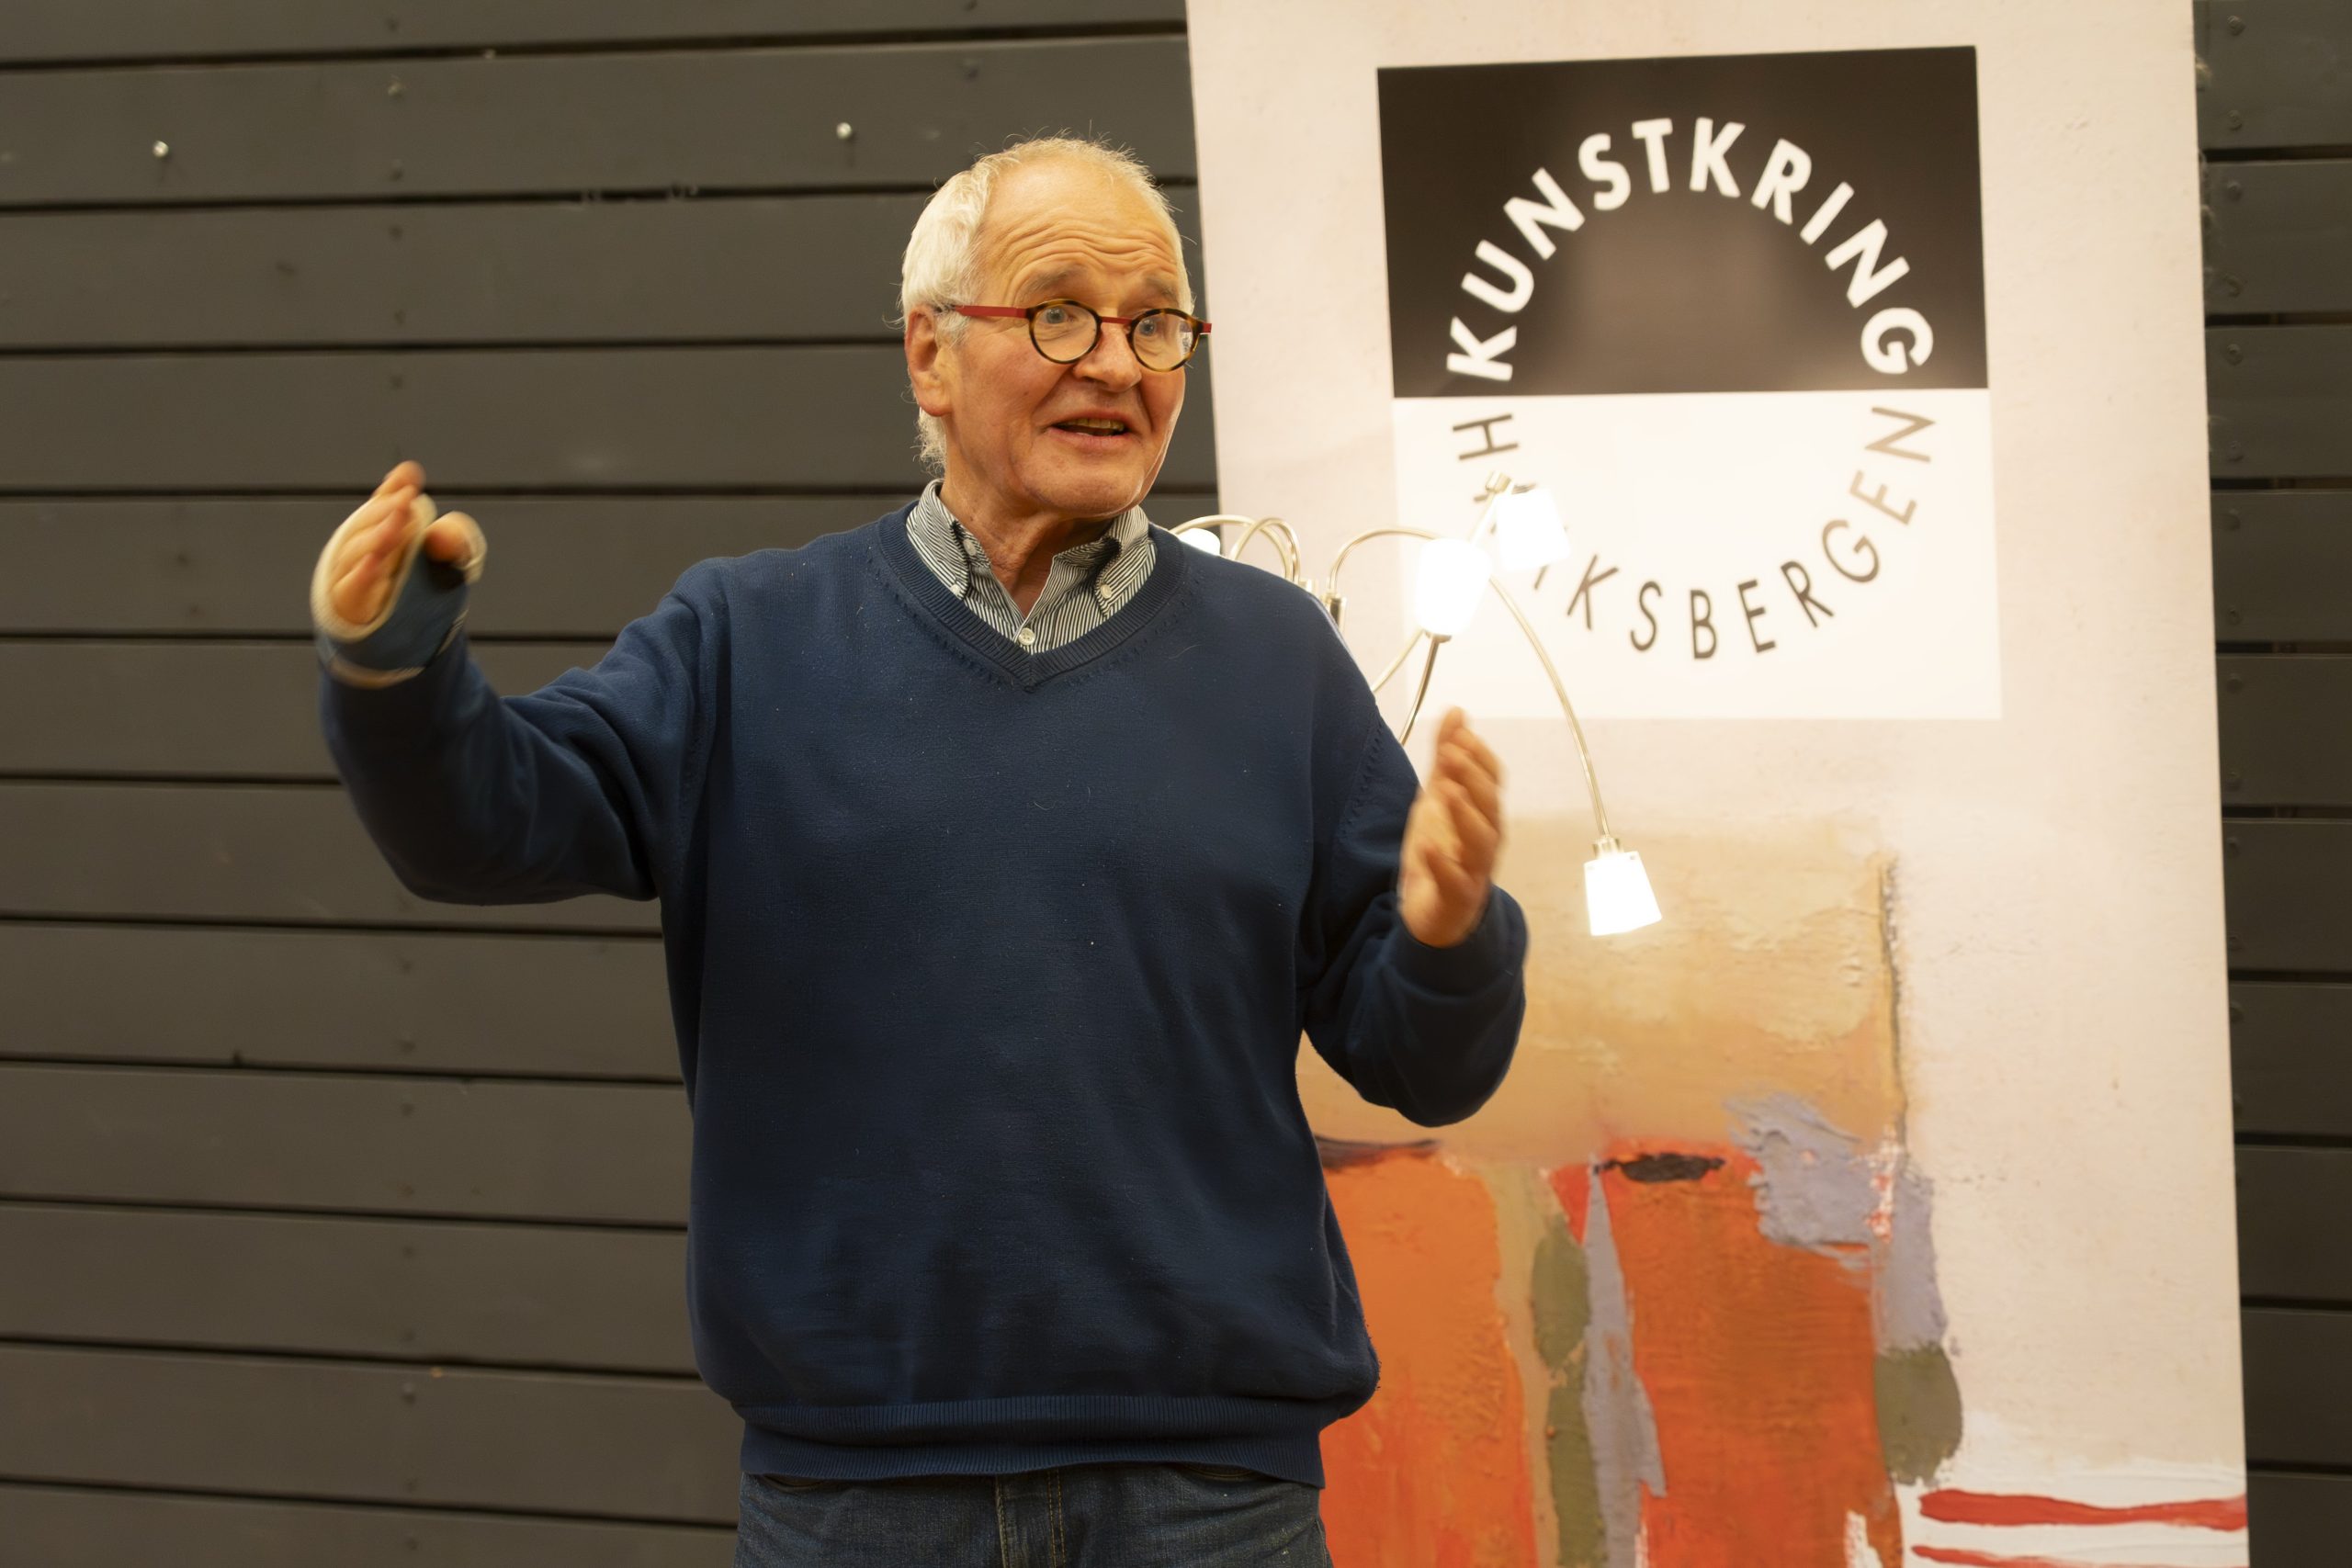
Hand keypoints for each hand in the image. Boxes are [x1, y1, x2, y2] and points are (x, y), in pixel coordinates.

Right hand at [325, 460, 481, 626]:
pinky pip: (352, 587)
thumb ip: (456, 539)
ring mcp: (351, 573)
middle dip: (389, 509)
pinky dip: (362, 573)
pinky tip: (376, 561)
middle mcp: (363, 546)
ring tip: (401, 520)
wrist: (402, 636)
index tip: (410, 475)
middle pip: (369, 521)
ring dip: (380, 534)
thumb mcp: (454, 562)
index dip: (395, 488)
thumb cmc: (423, 590)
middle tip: (409, 500)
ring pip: (358, 550)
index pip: (385, 502)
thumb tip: (441, 532)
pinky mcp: (349, 603)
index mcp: (384, 528)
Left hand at [1399, 708, 1504, 947]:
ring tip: (1446, 792)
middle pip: (1490, 804)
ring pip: (1482, 840)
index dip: (1478, 757)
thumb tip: (1458, 712)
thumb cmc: (1442, 848)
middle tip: (1450, 755)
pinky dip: (1442, 864)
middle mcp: (1485, 837)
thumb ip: (1446, 757)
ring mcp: (1474, 868)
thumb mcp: (1437, 797)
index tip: (1458, 735)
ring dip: (1466, 814)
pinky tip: (1427, 847)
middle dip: (1473, 777)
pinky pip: (1455, 881)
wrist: (1433, 910)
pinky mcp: (1456, 895)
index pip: (1492, 779)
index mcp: (1482, 812)